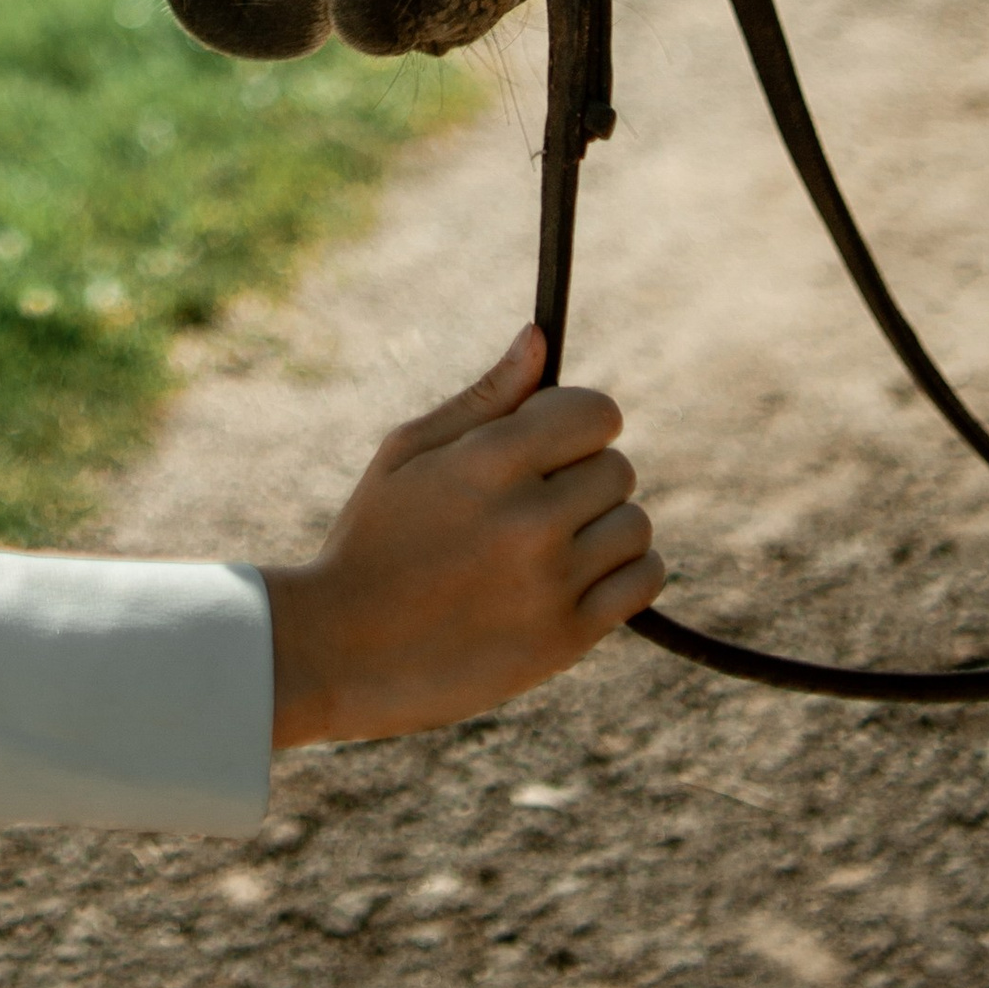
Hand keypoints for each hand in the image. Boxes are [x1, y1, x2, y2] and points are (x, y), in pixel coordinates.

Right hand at [262, 325, 663, 746]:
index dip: (577, 419)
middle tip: (537, 499)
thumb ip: (485, 397)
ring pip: (636, 525)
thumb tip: (539, 337)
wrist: (345, 650)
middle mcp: (529, 520)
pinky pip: (643, 583)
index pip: (596, 413)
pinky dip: (625, 572)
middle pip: (618, 468)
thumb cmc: (373, 538)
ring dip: (606, 526)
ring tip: (553, 541)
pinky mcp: (567, 639)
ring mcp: (552, 583)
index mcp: (488, 462)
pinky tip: (580, 574)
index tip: (551, 439)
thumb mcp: (408, 452)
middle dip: (584, 474)